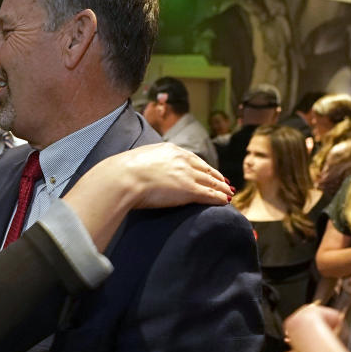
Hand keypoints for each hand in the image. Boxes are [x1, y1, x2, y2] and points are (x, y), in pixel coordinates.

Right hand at [72, 142, 232, 211]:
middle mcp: (182, 159)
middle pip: (205, 169)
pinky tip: (225, 201)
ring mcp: (187, 174)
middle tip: (225, 183)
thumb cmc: (123, 172)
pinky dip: (219, 197)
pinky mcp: (189, 189)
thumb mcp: (138, 159)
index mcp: (170, 150)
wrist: (123, 177)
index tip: (209, 172)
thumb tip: (141, 169)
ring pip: (211, 182)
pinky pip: (209, 194)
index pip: (192, 159)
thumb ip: (146, 162)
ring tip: (228, 194)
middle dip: (217, 177)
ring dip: (221, 188)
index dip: (203, 167)